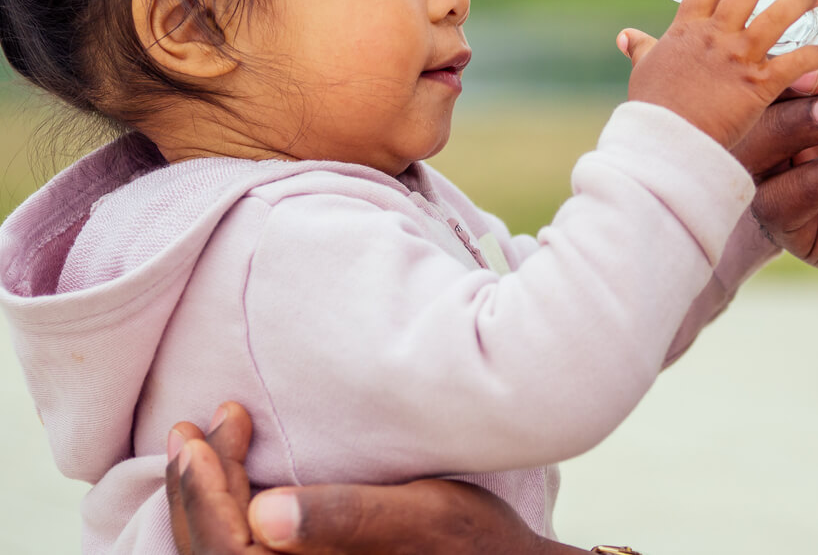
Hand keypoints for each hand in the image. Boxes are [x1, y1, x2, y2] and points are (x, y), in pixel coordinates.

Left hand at [167, 403, 584, 554]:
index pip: (230, 552)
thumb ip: (344, 519)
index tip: (204, 432)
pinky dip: (223, 520)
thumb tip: (263, 516)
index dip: (206, 495)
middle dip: (193, 492)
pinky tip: (228, 484)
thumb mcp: (423, 514)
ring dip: (203, 504)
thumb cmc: (473, 543)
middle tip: (191, 429)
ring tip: (198, 447)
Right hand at [617, 0, 817, 150]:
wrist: (665, 141)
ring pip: (779, 16)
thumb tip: (627, 36)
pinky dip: (813, 55)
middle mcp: (716, 36)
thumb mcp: (643, 72)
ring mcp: (739, 58)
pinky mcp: (759, 85)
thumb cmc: (652, 110)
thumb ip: (642, 50)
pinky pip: (796, 62)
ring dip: (799, 2)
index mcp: (687, 30)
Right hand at [751, 0, 817, 284]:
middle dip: (768, 94)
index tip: (785, 37)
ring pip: (749, 162)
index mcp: (803, 88)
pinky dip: (809, 186)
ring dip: (790, 134)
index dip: (758, 52)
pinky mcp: (815, 235)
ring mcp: (797, 185)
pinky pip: (780, 212)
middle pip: (739, 115)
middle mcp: (789, 136)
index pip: (751, 68)